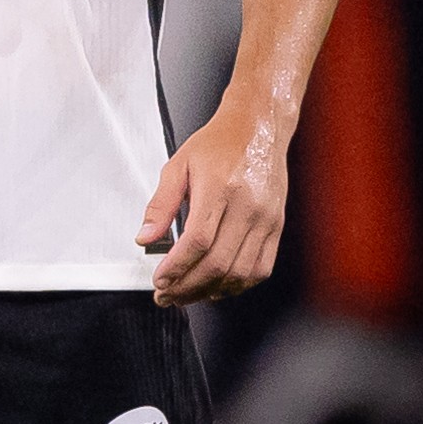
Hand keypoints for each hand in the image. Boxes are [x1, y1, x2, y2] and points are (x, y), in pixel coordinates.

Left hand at [137, 102, 287, 302]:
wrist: (258, 128)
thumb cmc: (217, 144)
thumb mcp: (177, 165)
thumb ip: (160, 204)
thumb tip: (145, 238)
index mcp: (220, 188)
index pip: (198, 241)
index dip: (177, 267)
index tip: (160, 280)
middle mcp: (248, 206)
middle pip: (219, 263)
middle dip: (188, 287)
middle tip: (167, 295)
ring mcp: (267, 219)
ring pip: (241, 271)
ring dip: (210, 290)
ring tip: (186, 294)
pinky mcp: (277, 226)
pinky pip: (261, 267)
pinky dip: (238, 284)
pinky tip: (216, 286)